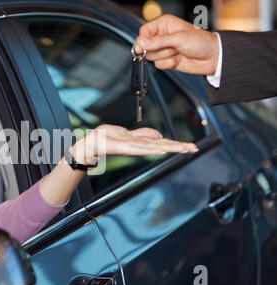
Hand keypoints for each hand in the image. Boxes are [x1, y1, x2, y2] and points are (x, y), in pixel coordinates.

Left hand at [70, 124, 197, 163]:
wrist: (92, 143)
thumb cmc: (107, 138)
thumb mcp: (128, 133)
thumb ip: (143, 134)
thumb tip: (159, 135)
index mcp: (140, 143)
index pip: (161, 143)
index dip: (176, 144)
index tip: (190, 146)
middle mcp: (138, 147)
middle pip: (162, 146)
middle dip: (178, 147)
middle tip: (193, 149)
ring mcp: (132, 148)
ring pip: (154, 147)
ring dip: (169, 148)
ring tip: (183, 149)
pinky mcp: (124, 147)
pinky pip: (140, 147)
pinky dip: (151, 148)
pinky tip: (161, 149)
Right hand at [134, 14, 218, 74]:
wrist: (211, 57)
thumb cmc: (200, 42)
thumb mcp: (179, 38)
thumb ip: (158, 41)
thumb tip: (141, 43)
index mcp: (164, 24)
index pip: (144, 31)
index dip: (143, 40)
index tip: (142, 47)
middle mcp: (162, 36)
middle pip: (146, 46)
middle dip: (159, 49)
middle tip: (172, 46)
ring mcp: (163, 49)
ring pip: (152, 57)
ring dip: (166, 56)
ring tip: (178, 51)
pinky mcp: (166, 60)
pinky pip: (158, 65)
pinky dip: (169, 64)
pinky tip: (179, 58)